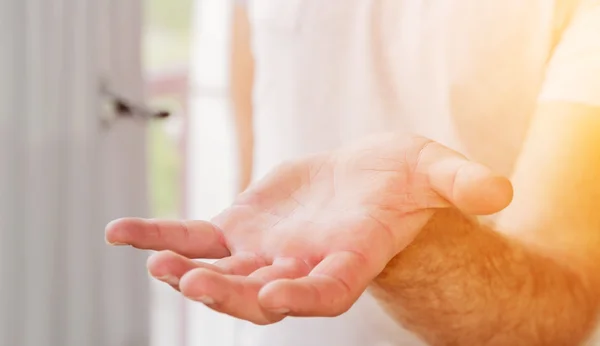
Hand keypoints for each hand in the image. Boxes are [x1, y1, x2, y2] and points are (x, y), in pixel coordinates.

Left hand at [105, 134, 511, 324]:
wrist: (365, 181)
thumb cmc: (405, 180)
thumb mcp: (436, 171)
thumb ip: (461, 183)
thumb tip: (501, 191)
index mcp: (351, 258)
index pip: (327, 292)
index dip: (304, 296)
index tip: (276, 296)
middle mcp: (303, 266)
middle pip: (262, 295)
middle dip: (227, 293)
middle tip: (190, 283)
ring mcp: (265, 253)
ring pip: (219, 272)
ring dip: (183, 269)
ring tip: (153, 259)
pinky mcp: (239, 231)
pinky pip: (193, 237)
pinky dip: (159, 236)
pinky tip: (121, 233)